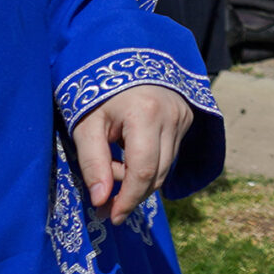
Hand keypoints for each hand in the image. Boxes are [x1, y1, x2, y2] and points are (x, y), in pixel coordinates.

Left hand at [73, 83, 193, 221]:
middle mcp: (172, 116)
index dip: (127, 199)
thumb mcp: (86, 125)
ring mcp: (183, 116)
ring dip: (139, 178)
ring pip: (165, 166)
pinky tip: (129, 154)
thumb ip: (93, 163)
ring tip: (113, 169)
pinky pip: (170, 153)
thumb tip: (101, 201)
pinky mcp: (187, 117)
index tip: (110, 216)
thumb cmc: (99, 91)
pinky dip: (150, 162)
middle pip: (157, 174)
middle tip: (106, 203)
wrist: (124, 56)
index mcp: (145, 115)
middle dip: (132, 194)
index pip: (143, 171)